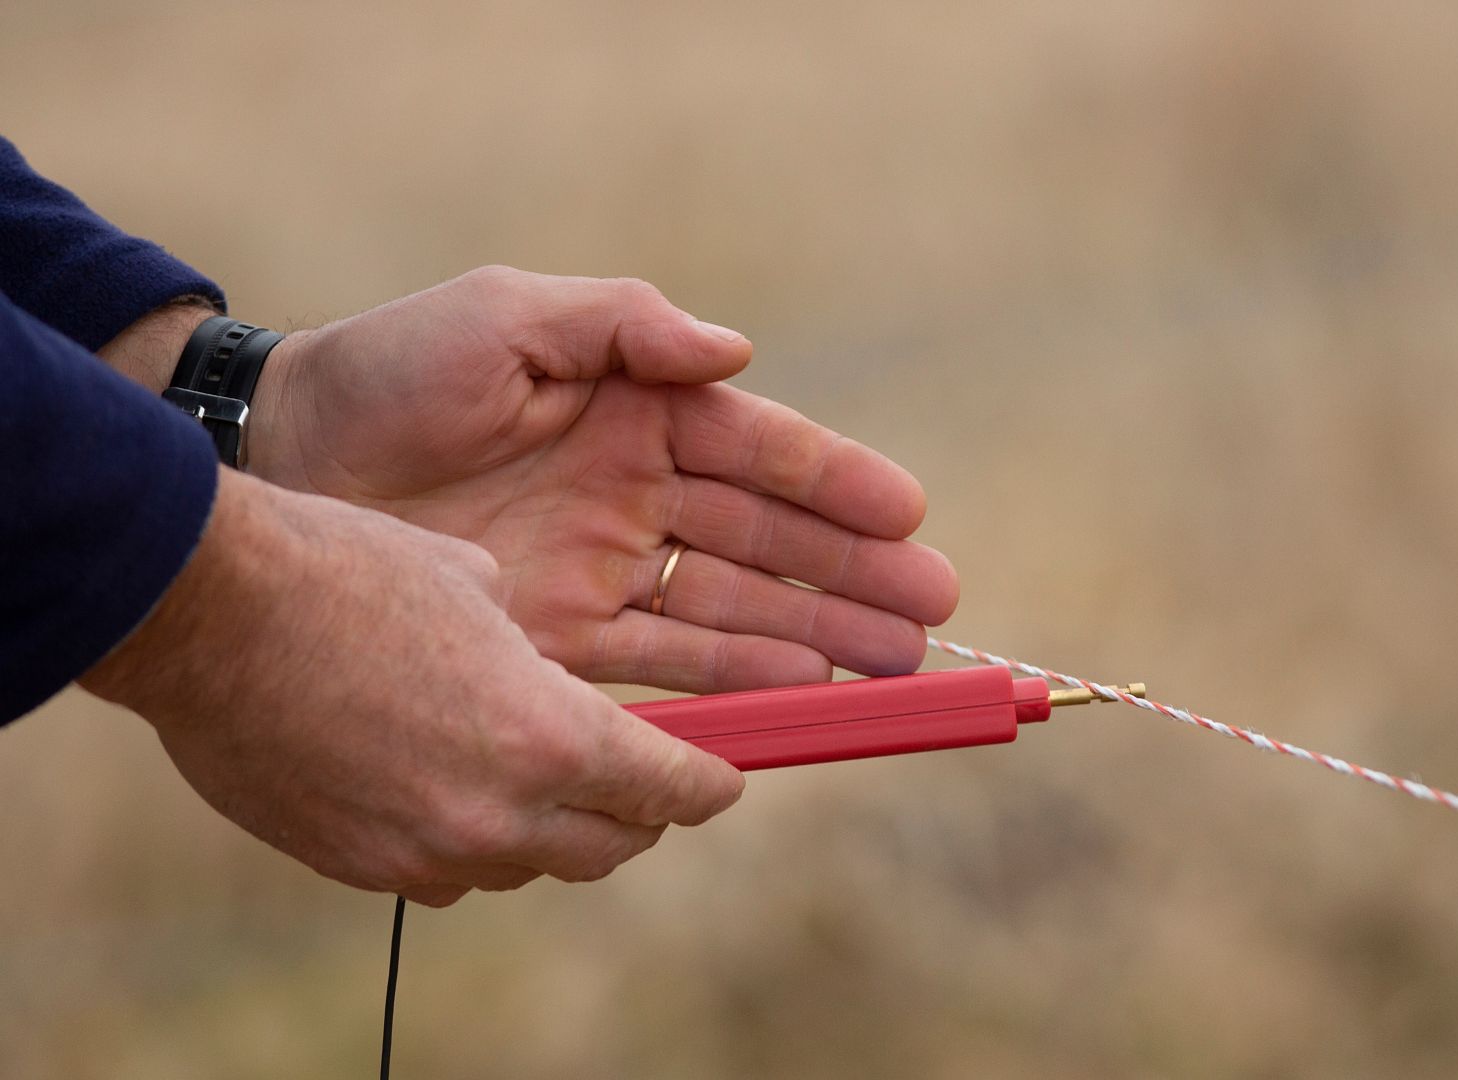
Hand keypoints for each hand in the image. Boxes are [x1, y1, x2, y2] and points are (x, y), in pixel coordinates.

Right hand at [81, 468, 743, 905]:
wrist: (208, 611)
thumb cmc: (348, 572)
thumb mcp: (478, 584)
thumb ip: (536, 652)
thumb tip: (546, 679)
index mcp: (548, 735)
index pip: (669, 789)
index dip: (710, 785)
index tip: (727, 778)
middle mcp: (498, 812)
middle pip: (611, 847)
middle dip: (640, 816)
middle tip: (646, 783)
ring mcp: (422, 850)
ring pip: (528, 868)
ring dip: (553, 832)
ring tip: (546, 783)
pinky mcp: (356, 865)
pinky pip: (445, 873)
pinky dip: (472, 842)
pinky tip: (455, 791)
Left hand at [248, 267, 957, 691]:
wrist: (280, 461)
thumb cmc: (390, 372)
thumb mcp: (506, 317)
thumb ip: (624, 327)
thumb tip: (737, 352)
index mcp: (637, 413)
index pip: (758, 455)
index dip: (836, 486)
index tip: (909, 516)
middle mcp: (636, 497)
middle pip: (767, 545)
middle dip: (852, 579)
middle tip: (931, 615)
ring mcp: (605, 573)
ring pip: (733, 612)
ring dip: (815, 640)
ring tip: (888, 668)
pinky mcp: (563, 641)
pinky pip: (664, 669)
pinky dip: (732, 685)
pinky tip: (796, 698)